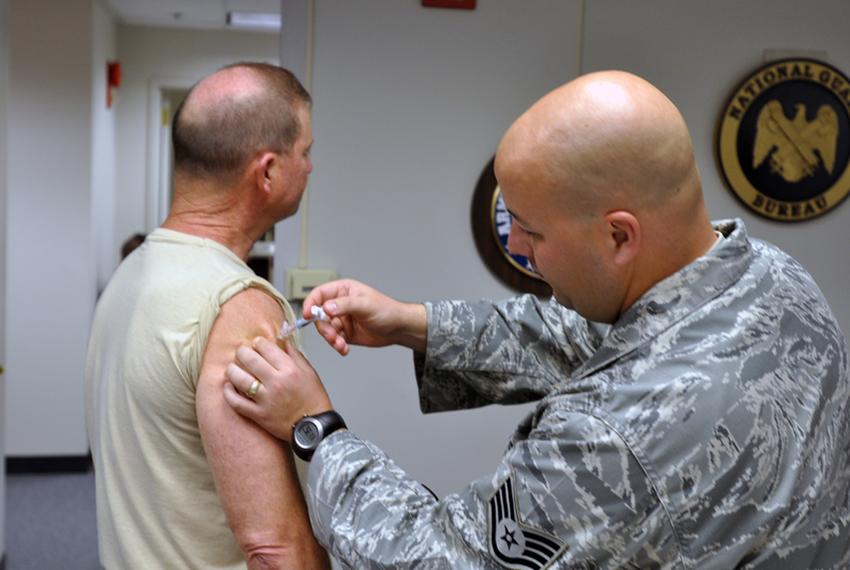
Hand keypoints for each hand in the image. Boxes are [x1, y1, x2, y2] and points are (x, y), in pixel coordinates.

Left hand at [223, 337, 331, 441]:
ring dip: (232, 370)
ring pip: (240, 379)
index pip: (266, 348)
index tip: (256, 343)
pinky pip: (237, 402)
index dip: (258, 342)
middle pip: (250, 360)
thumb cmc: (313, 399)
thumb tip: (283, 340)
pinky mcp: (259, 415)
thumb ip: (294, 355)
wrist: (315, 426)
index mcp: (290, 370)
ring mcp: (266, 399)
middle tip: (241, 352)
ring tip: (232, 367)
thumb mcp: (309, 372)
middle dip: (242, 352)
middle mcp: (277, 383)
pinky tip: (228, 386)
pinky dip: (228, 393)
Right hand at [304, 279, 426, 355]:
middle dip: (324, 328)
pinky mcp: (344, 333)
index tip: (308, 315)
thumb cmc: (387, 310)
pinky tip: (344, 349)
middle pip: (319, 315)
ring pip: (325, 330)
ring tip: (341, 344)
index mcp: (343, 291)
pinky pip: (333, 340)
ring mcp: (341, 319)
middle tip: (332, 335)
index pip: (319, 294)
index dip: (310, 304)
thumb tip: (326, 307)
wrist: (398, 329)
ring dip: (331, 339)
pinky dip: (336, 345)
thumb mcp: (365, 305)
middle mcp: (339, 304)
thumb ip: (345, 305)